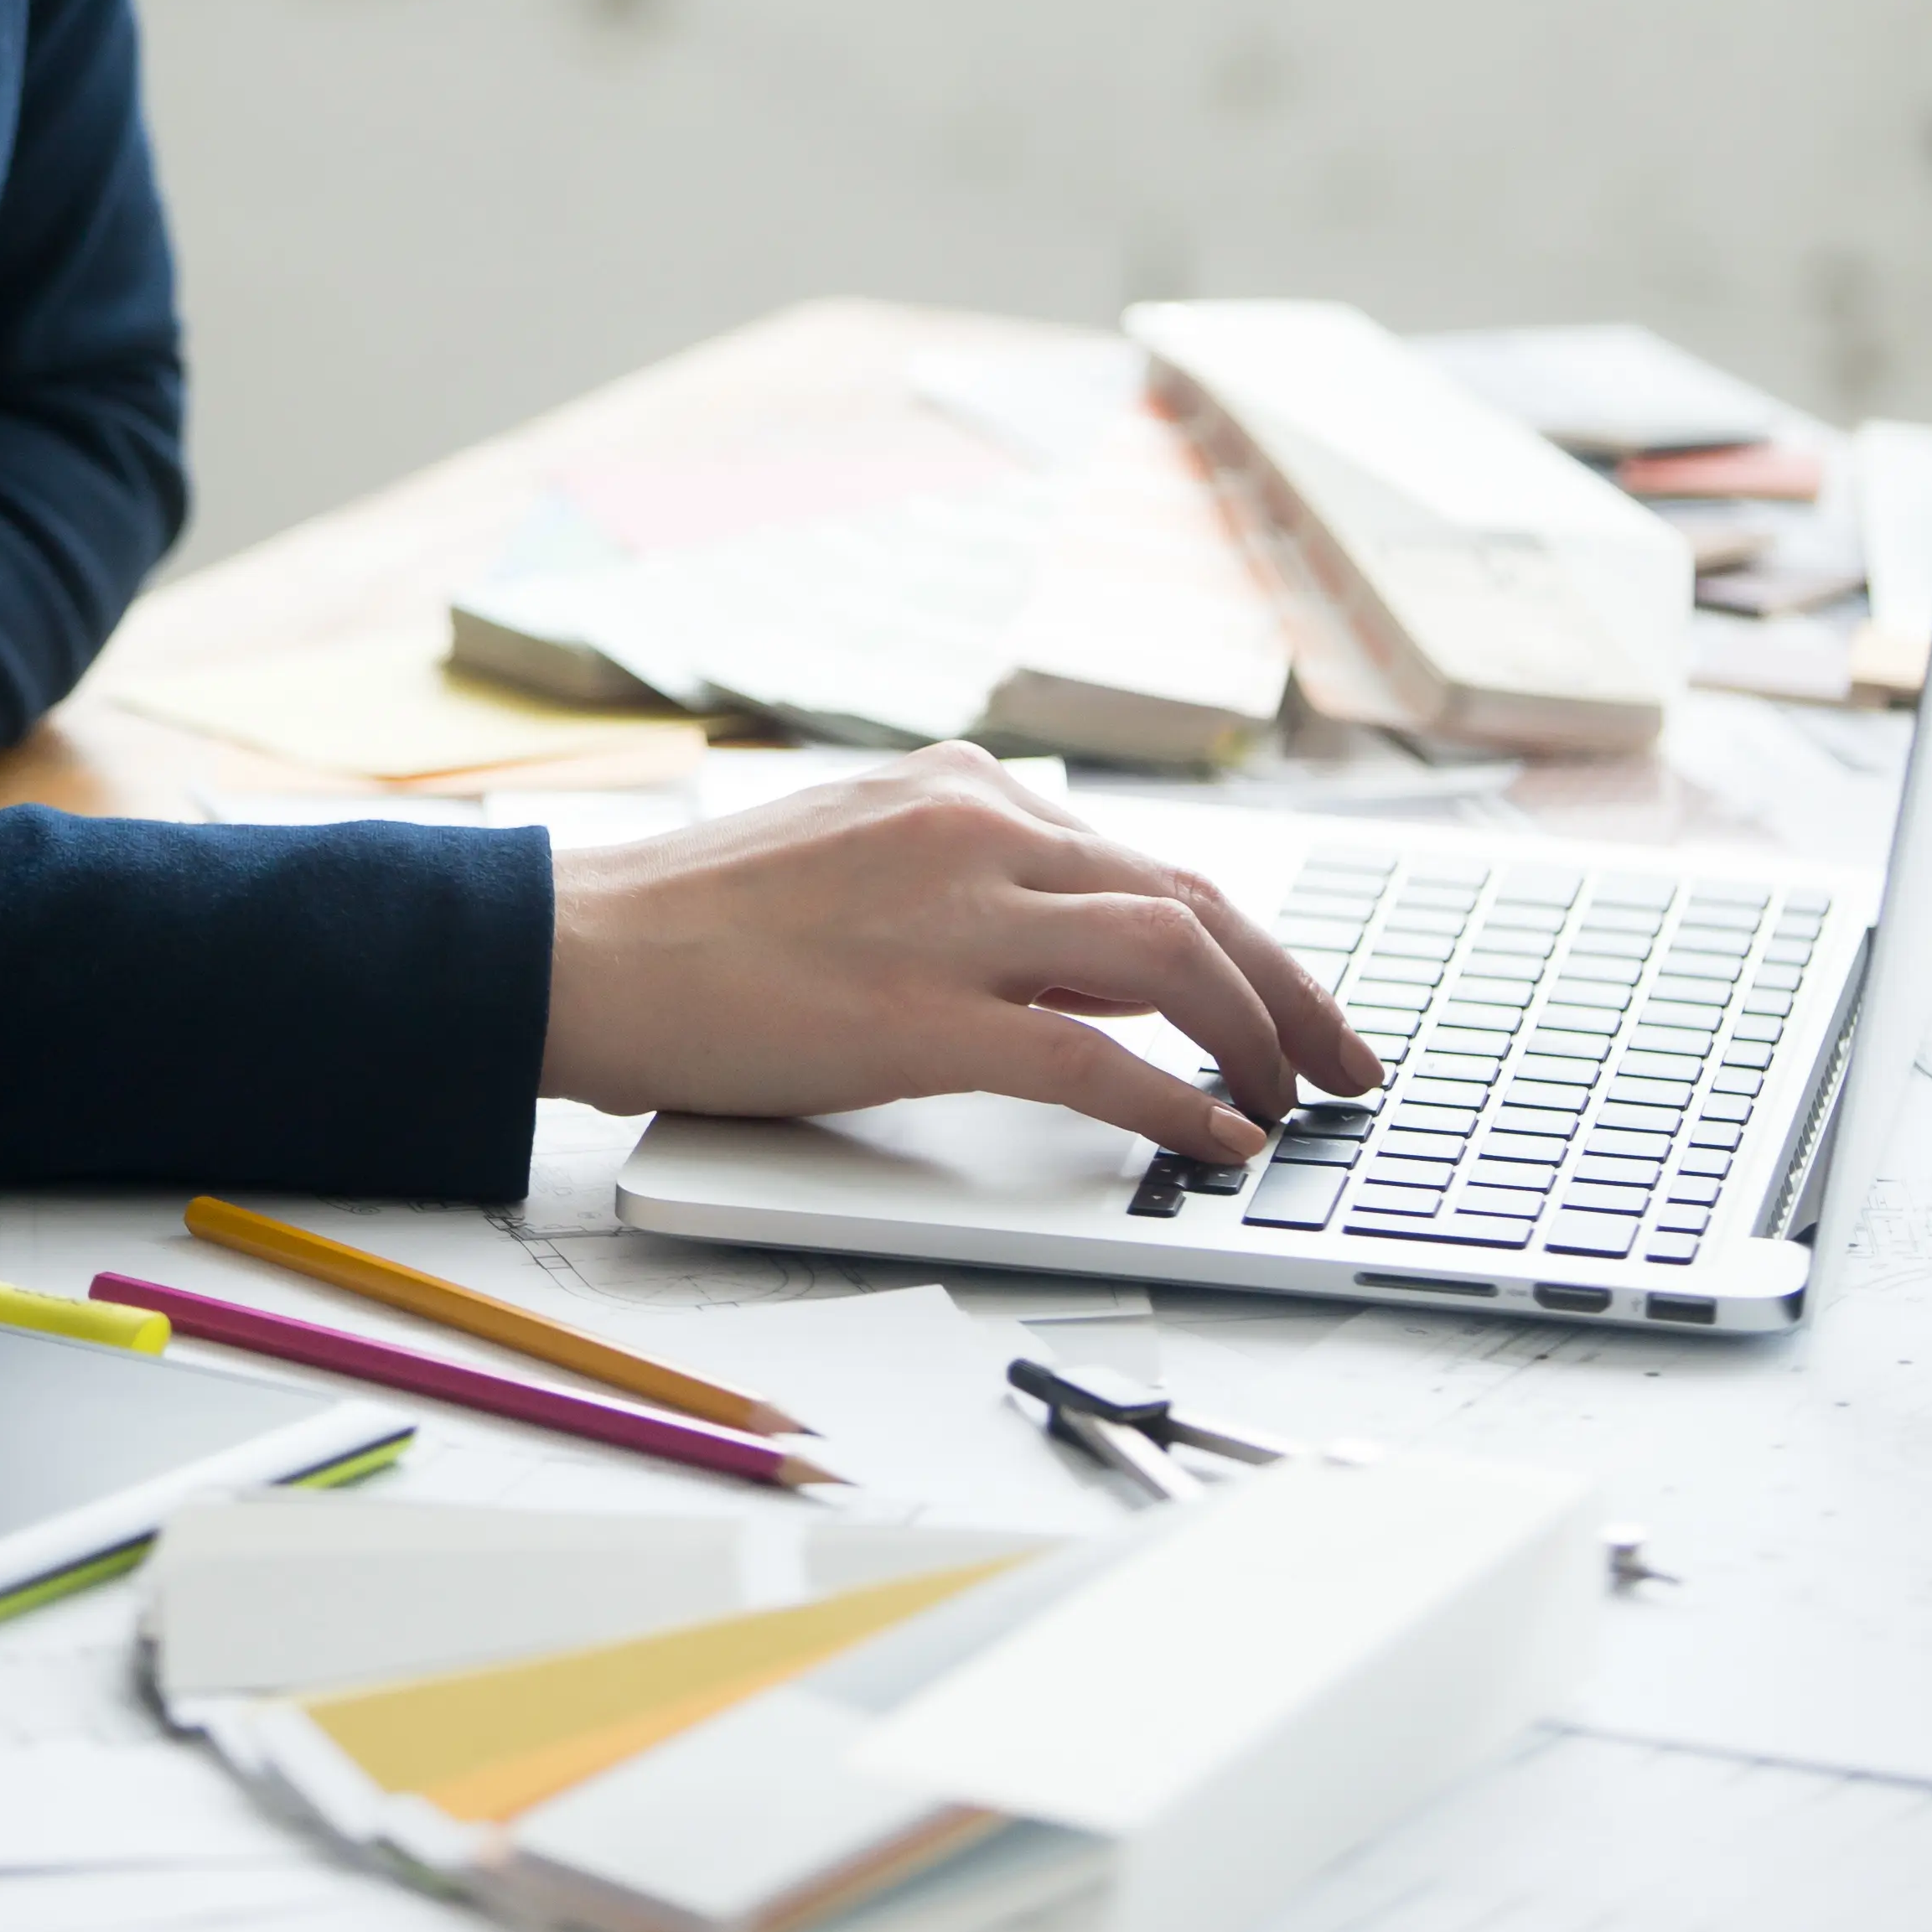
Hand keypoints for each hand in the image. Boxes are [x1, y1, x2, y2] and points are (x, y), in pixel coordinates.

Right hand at [540, 744, 1379, 1164]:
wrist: (584, 949)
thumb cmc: (701, 927)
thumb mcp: (859, 860)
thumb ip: (973, 890)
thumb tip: (1091, 967)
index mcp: (961, 790)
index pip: (1150, 861)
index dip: (1247, 939)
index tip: (1296, 999)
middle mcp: (976, 827)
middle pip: (1193, 897)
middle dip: (1291, 987)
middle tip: (1348, 1060)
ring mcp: (953, 914)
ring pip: (1172, 952)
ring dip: (1256, 1033)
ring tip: (1291, 1102)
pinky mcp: (922, 1011)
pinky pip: (1095, 1058)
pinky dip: (1176, 1103)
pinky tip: (1218, 1141)